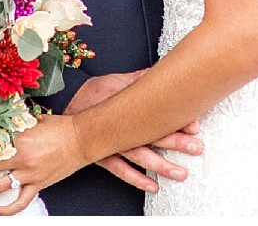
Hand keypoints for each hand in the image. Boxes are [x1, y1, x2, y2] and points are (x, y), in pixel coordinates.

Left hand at [0, 113, 85, 216]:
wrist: (81, 139)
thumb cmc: (60, 128)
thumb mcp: (33, 120)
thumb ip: (15, 124)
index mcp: (19, 139)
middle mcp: (22, 159)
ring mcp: (30, 174)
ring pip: (0, 186)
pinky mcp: (39, 184)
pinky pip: (21, 202)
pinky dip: (8, 210)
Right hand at [65, 70, 201, 192]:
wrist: (62, 110)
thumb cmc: (89, 95)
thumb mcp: (113, 81)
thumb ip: (136, 79)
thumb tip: (157, 71)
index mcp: (124, 106)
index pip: (154, 113)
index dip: (175, 120)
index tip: (194, 124)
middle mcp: (119, 127)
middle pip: (151, 135)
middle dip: (176, 141)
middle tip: (195, 147)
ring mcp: (111, 144)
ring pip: (140, 156)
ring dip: (161, 165)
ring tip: (179, 173)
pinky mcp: (102, 156)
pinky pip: (120, 170)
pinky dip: (137, 180)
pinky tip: (152, 187)